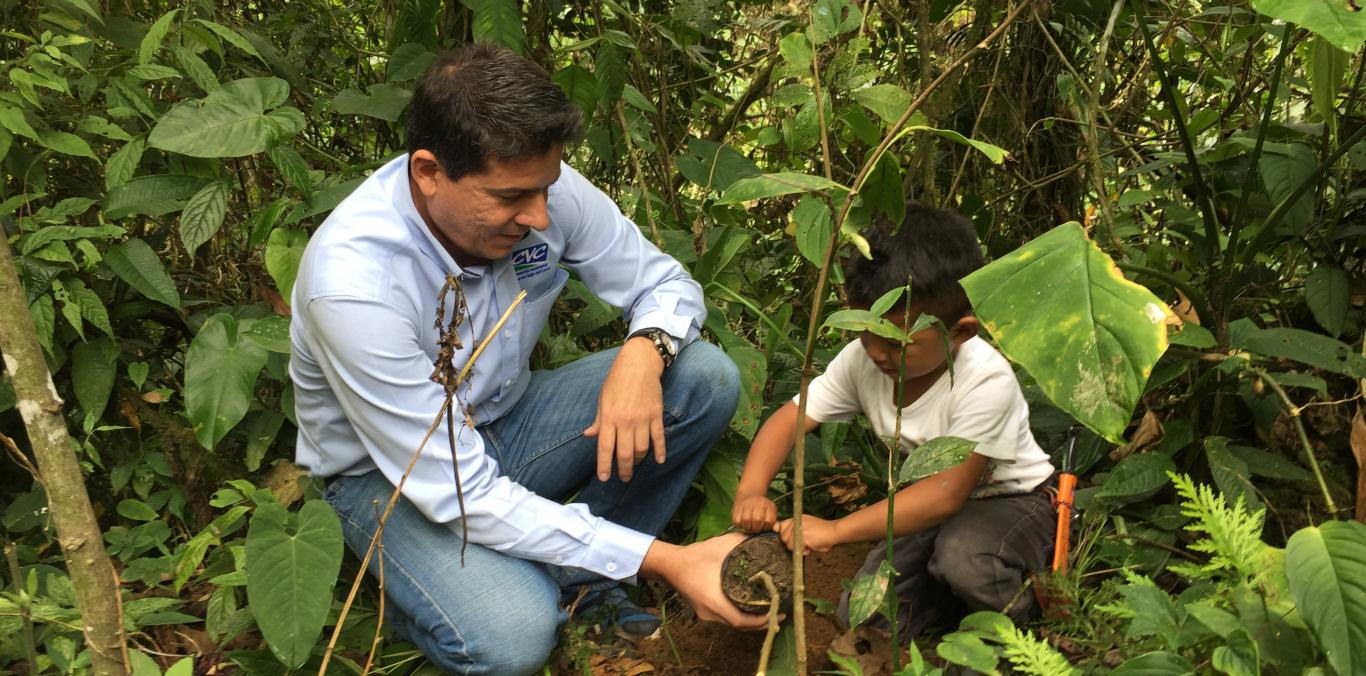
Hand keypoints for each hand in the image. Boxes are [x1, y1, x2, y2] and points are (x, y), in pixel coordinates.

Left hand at [585, 338, 664, 481]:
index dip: (604, 466)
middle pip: (625, 453)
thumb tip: (589, 435)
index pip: (605, 448)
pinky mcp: (656, 415)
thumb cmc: (617, 381)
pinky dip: (660, 451)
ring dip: (639, 461)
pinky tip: (659, 460)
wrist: (638, 364)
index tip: (604, 478)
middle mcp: (625, 421)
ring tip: (636, 465)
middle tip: (623, 478)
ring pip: (642, 449)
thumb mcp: (602, 399)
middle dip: (624, 470)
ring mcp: (642, 419)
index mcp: (609, 417)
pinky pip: (659, 438)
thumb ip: (598, 420)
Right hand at [640, 534, 770, 629]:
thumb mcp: (720, 545)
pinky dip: (742, 616)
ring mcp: (707, 615)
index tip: (778, 614)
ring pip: (734, 624)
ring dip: (752, 621)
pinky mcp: (705, 612)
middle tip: (780, 614)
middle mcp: (711, 614)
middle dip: (761, 623)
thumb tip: (765, 537)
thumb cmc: (695, 556)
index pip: (741, 621)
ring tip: (769, 611)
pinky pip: (727, 618)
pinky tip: (752, 607)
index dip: (761, 621)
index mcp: (715, 601)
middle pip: (740, 626)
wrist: (671, 564)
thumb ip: (743, 541)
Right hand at [732, 495, 777, 531]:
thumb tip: (773, 530)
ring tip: (749, 527)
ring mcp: (746, 504)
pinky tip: (742, 523)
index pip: (769, 521)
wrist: (750, 496)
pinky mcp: (736, 508)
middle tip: (755, 528)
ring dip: (747, 527)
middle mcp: (758, 503)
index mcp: (768, 505)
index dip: (766, 527)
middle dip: (756, 528)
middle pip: (757, 520)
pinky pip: (737, 521)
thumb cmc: (762, 509)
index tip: (764, 527)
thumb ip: (772, 521)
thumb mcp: (770, 512)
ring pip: (746, 520)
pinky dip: (739, 525)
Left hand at [776, 514, 842, 552]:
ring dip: (797, 548)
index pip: (781, 526)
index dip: (784, 535)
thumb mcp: (807, 526)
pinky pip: (796, 549)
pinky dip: (803, 551)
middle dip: (790, 543)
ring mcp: (800, 529)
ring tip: (808, 546)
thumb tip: (781, 535)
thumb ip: (796, 530)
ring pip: (788, 544)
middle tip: (802, 544)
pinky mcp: (804, 537)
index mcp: (798, 518)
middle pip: (783, 537)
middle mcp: (797, 521)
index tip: (789, 539)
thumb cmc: (823, 532)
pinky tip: (811, 548)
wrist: (835, 532)